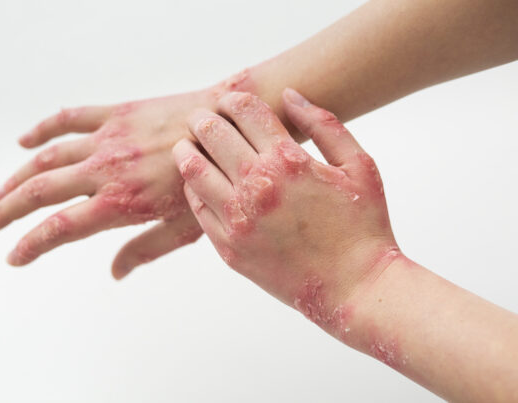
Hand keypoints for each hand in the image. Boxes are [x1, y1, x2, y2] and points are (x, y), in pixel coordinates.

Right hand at [0, 71, 256, 275]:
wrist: (227, 123)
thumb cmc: (213, 177)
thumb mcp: (185, 227)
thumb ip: (145, 249)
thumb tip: (115, 272)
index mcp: (121, 202)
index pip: (61, 228)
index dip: (31, 244)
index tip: (13, 255)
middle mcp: (106, 170)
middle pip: (40, 192)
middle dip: (7, 210)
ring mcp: (108, 139)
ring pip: (47, 158)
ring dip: (16, 177)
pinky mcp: (116, 114)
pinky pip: (69, 118)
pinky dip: (42, 129)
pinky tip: (24, 140)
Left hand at [173, 89, 399, 337]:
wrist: (354, 286)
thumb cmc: (362, 225)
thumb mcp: (359, 166)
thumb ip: (324, 124)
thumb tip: (289, 95)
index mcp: (289, 161)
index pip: (245, 112)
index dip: (232, 99)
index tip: (228, 100)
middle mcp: (257, 186)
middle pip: (212, 135)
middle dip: (203, 119)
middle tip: (199, 118)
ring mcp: (239, 219)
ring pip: (194, 170)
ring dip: (187, 150)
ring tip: (187, 145)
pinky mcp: (229, 247)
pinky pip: (197, 208)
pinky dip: (192, 188)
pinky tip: (197, 181)